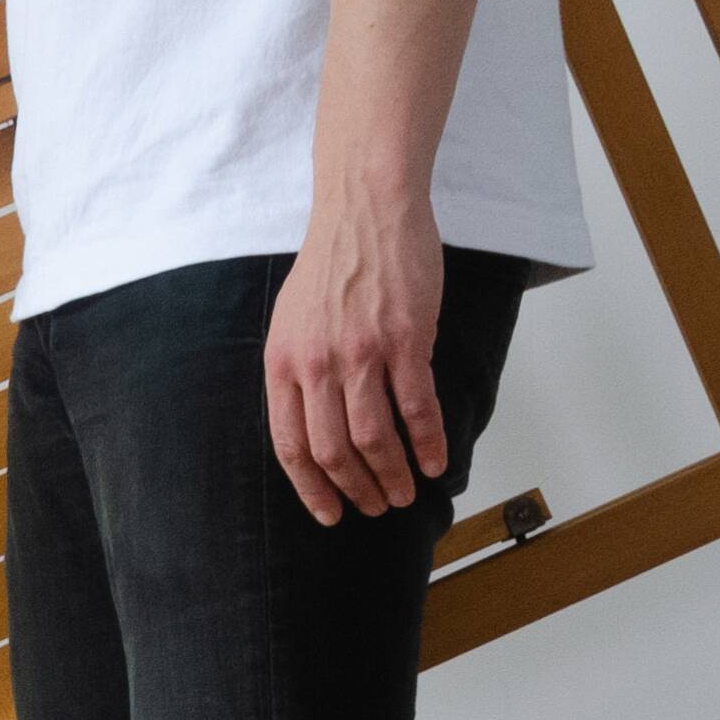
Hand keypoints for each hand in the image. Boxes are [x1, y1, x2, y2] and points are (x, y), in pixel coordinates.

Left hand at [265, 181, 449, 524]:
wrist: (366, 206)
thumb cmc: (332, 263)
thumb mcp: (292, 321)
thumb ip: (298, 371)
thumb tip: (313, 423)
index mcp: (283, 364)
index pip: (291, 446)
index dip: (311, 488)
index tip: (329, 513)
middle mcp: (317, 364)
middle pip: (334, 451)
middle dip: (356, 490)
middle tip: (376, 507)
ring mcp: (361, 353)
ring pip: (375, 437)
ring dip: (393, 475)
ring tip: (405, 493)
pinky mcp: (406, 339)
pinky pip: (417, 406)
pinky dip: (428, 441)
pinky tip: (436, 462)